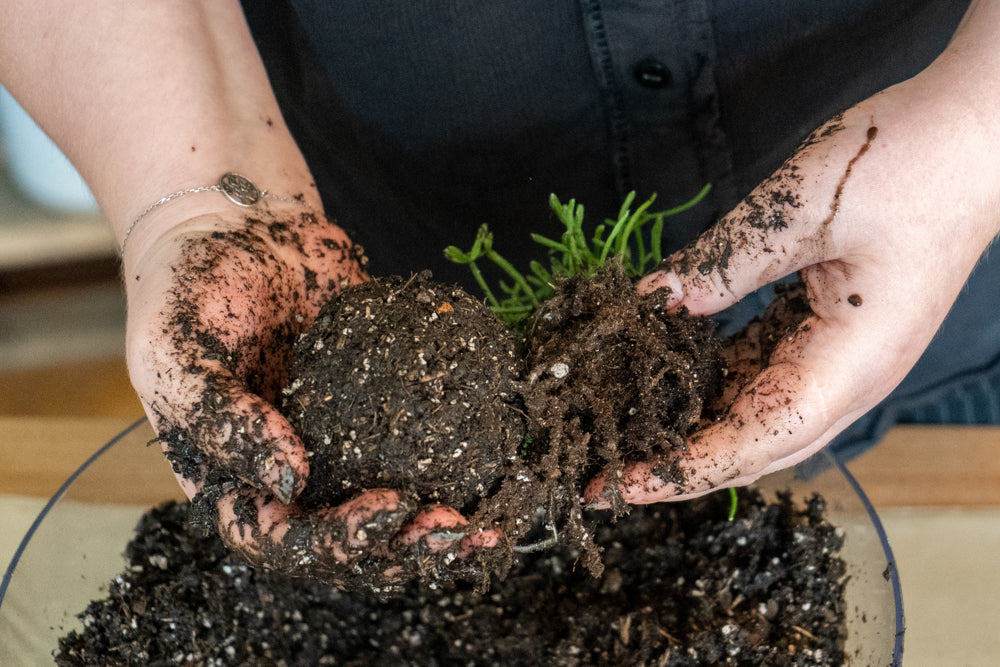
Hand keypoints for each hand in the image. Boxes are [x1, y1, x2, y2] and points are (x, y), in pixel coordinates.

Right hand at [124, 205, 495, 586]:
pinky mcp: (381, 403)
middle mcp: (292, 473)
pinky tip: (497, 468)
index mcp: (236, 477)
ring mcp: (340, 443)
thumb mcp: (176, 356)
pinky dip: (456, 466)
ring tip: (482, 526)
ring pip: (390, 508)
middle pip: (347, 541)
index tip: (387, 510)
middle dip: (400, 548)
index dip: (336, 543)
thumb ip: (222, 421)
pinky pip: (419, 445)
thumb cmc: (187, 291)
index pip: (282, 540)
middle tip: (449, 532)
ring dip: (434, 527)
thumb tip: (289, 481)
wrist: (239, 224)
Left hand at [586, 32, 999, 504]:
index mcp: (847, 365)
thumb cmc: (906, 165)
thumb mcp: (798, 208)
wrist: (973, 139)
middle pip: (751, 445)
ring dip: (691, 426)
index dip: (683, 470)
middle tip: (605, 473)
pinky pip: (762, 372)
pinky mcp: (828, 333)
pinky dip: (712, 381)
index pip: (753, 442)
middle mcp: (845, 379)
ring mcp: (838, 359)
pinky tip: (664, 372)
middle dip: (677, 465)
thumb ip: (722, 264)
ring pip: (753, 414)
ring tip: (625, 429)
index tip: (620, 485)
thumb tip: (652, 302)